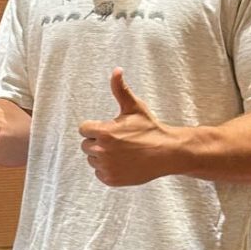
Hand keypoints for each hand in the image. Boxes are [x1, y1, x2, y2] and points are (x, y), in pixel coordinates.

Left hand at [78, 69, 179, 186]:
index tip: (110, 128)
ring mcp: (106, 167)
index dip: (96, 127)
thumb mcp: (134, 107)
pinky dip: (108, 169)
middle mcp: (101, 150)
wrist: (167, 153)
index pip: (84, 129)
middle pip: (86, 145)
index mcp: (103, 132)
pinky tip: (122, 163)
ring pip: (92, 160)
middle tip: (118, 141)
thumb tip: (116, 70)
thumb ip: (120, 89)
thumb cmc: (150, 128)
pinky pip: (99, 173)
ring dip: (102, 156)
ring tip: (121, 152)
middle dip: (98, 141)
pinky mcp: (111, 179)